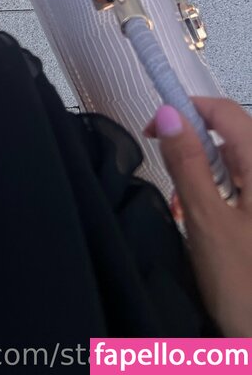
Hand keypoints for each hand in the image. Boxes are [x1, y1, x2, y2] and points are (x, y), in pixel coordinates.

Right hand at [148, 98, 251, 334]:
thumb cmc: (244, 285)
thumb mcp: (206, 220)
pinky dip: (220, 199)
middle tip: (171, 185)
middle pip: (230, 137)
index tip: (152, 130)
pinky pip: (243, 191)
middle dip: (194, 151)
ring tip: (187, 213)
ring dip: (205, 178)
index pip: (224, 111)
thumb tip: (167, 112)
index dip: (186, 110)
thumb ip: (187, 163)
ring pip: (235, 165)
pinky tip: (207, 228)